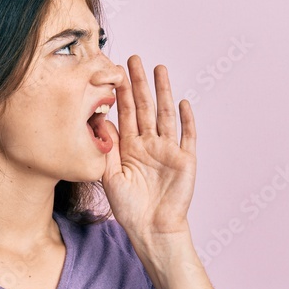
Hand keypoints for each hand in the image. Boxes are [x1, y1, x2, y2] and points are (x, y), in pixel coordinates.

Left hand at [99, 55, 196, 243]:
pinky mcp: (185, 160)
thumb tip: (101, 119)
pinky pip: (187, 136)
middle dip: (140, 83)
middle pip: (145, 107)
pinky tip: (182, 102)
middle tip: (134, 59)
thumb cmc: (129, 208)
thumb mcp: (110, 176)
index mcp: (130, 147)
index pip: (126, 114)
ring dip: (163, 92)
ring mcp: (168, 150)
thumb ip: (107, 148)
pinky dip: (186, 120)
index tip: (114, 72)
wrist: (151, 229)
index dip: (121, 93)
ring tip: (159, 69)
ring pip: (165, 114)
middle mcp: (149, 144)